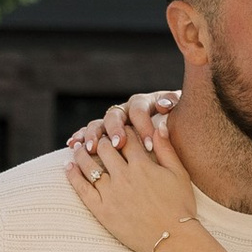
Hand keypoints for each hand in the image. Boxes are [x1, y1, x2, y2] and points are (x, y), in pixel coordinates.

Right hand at [62, 88, 179, 162]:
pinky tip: (72, 144)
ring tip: (91, 148)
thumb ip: (172, 105)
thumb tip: (164, 105)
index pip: (140, 110)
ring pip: (98, 123)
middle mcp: (125, 110)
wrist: (175, 128)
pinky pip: (87, 132)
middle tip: (117, 144)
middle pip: (115, 115)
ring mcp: (112, 121)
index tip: (148, 144)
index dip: (142, 126)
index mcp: (143, 103)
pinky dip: (79, 136)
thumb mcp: (180, 113)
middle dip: (115, 130)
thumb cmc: (178, 124)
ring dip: (93, 134)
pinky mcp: (102, 133)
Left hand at [69, 123, 201, 251]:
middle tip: (96, 136)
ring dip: (82, 152)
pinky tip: (67, 166)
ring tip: (77, 146)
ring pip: (89, 164)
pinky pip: (82, 188)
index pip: (127, 138)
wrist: (172, 239)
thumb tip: (159, 124)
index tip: (119, 127)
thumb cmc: (180, 207)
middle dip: (102, 138)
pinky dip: (73, 175)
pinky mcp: (102, 210)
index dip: (123, 129)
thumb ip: (166, 148)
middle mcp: (124, 176)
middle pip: (106, 147)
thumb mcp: (178, 174)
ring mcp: (111, 193)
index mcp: (143, 165)